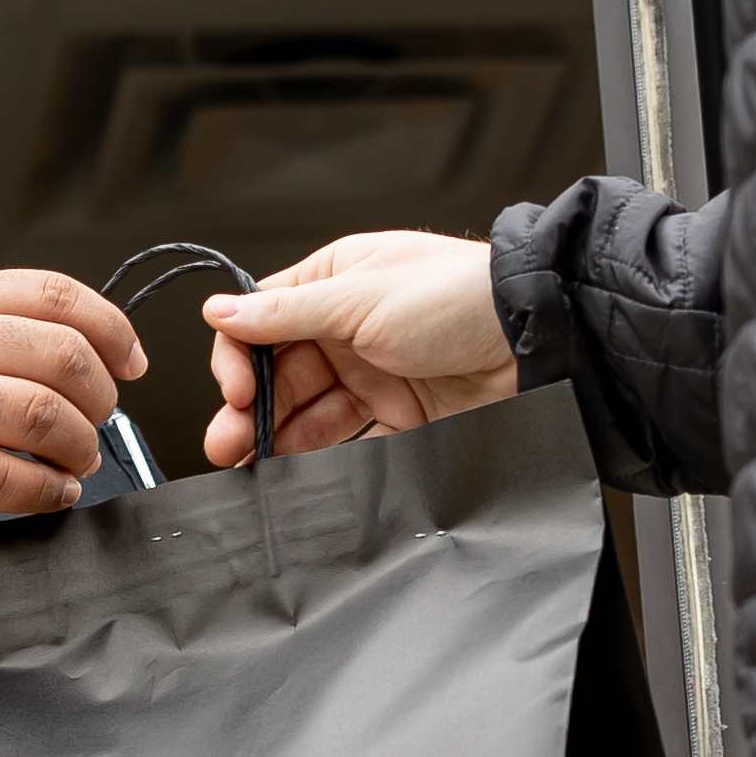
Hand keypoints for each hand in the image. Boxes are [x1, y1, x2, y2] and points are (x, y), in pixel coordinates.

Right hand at [0, 272, 145, 563]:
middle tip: (98, 422)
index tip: (130, 364)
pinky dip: (45, 490)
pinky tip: (49, 492)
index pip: (56, 295)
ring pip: (42, 417)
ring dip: (79, 447)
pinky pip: (4, 477)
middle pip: (62, 357)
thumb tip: (82, 346)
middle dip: (101, 397)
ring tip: (75, 461)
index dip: (112, 329)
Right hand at [201, 231, 517, 462]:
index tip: (237, 391)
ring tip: (252, 466)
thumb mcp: (359, 297)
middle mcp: (346, 328)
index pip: (262, 320)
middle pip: (280, 374)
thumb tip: (219, 310)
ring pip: (308, 413)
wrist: (535, 338)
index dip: (240, 356)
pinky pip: (347, 441)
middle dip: (250, 410)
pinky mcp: (400, 415)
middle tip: (228, 443)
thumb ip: (285, 313)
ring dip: (276, 439)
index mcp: (332, 283)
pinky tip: (299, 473)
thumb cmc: (458, 296)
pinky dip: (321, 459)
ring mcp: (372, 374)